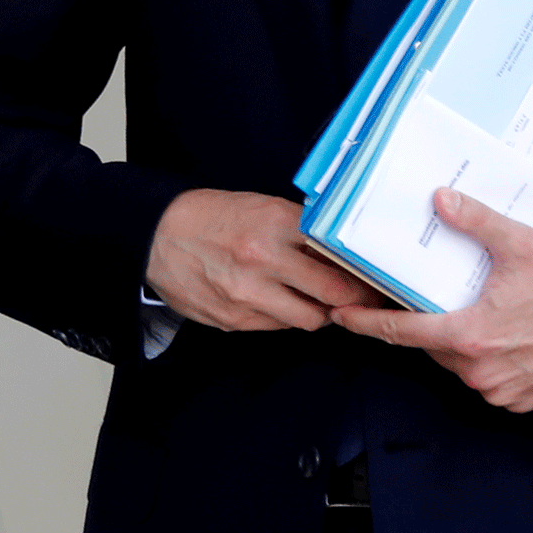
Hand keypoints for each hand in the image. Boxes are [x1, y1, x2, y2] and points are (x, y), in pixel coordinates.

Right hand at [144, 189, 384, 332]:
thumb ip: (300, 230)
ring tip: (323, 300)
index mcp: (275, 223)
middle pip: (333, 293)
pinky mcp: (233, 320)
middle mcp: (264, 260)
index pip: (337, 253)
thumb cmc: (212, 216)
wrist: (156, 237)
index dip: (362, 268)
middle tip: (365, 295)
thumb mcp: (261, 206)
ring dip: (322, 312)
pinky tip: (284, 302)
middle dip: (355, 298)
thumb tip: (340, 253)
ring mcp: (248, 295)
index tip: (375, 274)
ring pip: (309, 319)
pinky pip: (277, 326)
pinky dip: (287, 316)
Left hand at [330, 188, 532, 412]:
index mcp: (469, 337)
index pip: (401, 332)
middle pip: (432, 346)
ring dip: (458, 340)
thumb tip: (440, 200)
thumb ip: (475, 221)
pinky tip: (502, 333)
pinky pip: (487, 380)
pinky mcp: (523, 401)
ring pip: (459, 364)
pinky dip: (486, 359)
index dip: (366, 323)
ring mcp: (501, 391)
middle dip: (425, 323)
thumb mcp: (520, 243)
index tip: (341, 316)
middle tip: (429, 295)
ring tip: (476, 309)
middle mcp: (479, 372)